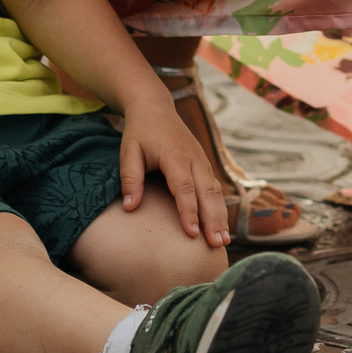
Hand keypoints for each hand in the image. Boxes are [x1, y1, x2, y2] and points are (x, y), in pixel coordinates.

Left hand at [117, 96, 228, 248]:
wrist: (155, 107)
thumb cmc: (139, 132)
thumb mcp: (128, 151)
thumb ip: (130, 179)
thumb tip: (130, 208)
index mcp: (175, 154)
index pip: (184, 187)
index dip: (189, 211)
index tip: (192, 233)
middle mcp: (194, 158)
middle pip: (207, 192)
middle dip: (213, 219)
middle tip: (217, 245)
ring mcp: (202, 160)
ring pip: (216, 191)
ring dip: (221, 217)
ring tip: (223, 242)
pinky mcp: (204, 164)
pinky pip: (215, 188)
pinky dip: (220, 208)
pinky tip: (221, 227)